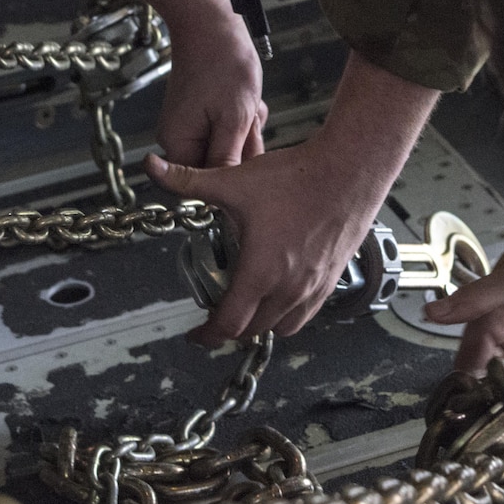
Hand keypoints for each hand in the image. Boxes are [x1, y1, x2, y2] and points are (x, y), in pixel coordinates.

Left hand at [145, 52, 439, 344]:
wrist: (349, 170)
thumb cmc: (298, 177)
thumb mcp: (235, 180)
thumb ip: (189, 180)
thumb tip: (154, 168)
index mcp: (261, 272)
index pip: (229, 324)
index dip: (207, 335)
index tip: (196, 335)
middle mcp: (289, 288)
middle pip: (252, 331)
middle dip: (230, 330)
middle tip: (214, 320)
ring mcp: (314, 287)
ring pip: (281, 327)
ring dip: (260, 326)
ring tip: (246, 310)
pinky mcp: (332, 280)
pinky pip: (306, 315)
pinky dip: (287, 315)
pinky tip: (279, 295)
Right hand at [157, 15, 266, 167]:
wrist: (210, 21)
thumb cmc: (222, 62)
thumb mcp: (235, 117)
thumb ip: (228, 158)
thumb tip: (226, 194)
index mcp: (177, 143)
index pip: (206, 182)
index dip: (234, 171)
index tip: (250, 147)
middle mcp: (177, 138)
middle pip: (218, 164)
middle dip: (243, 145)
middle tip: (252, 119)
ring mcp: (188, 125)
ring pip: (226, 145)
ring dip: (245, 129)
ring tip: (250, 104)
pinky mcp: (198, 113)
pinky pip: (224, 128)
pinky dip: (240, 117)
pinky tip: (247, 100)